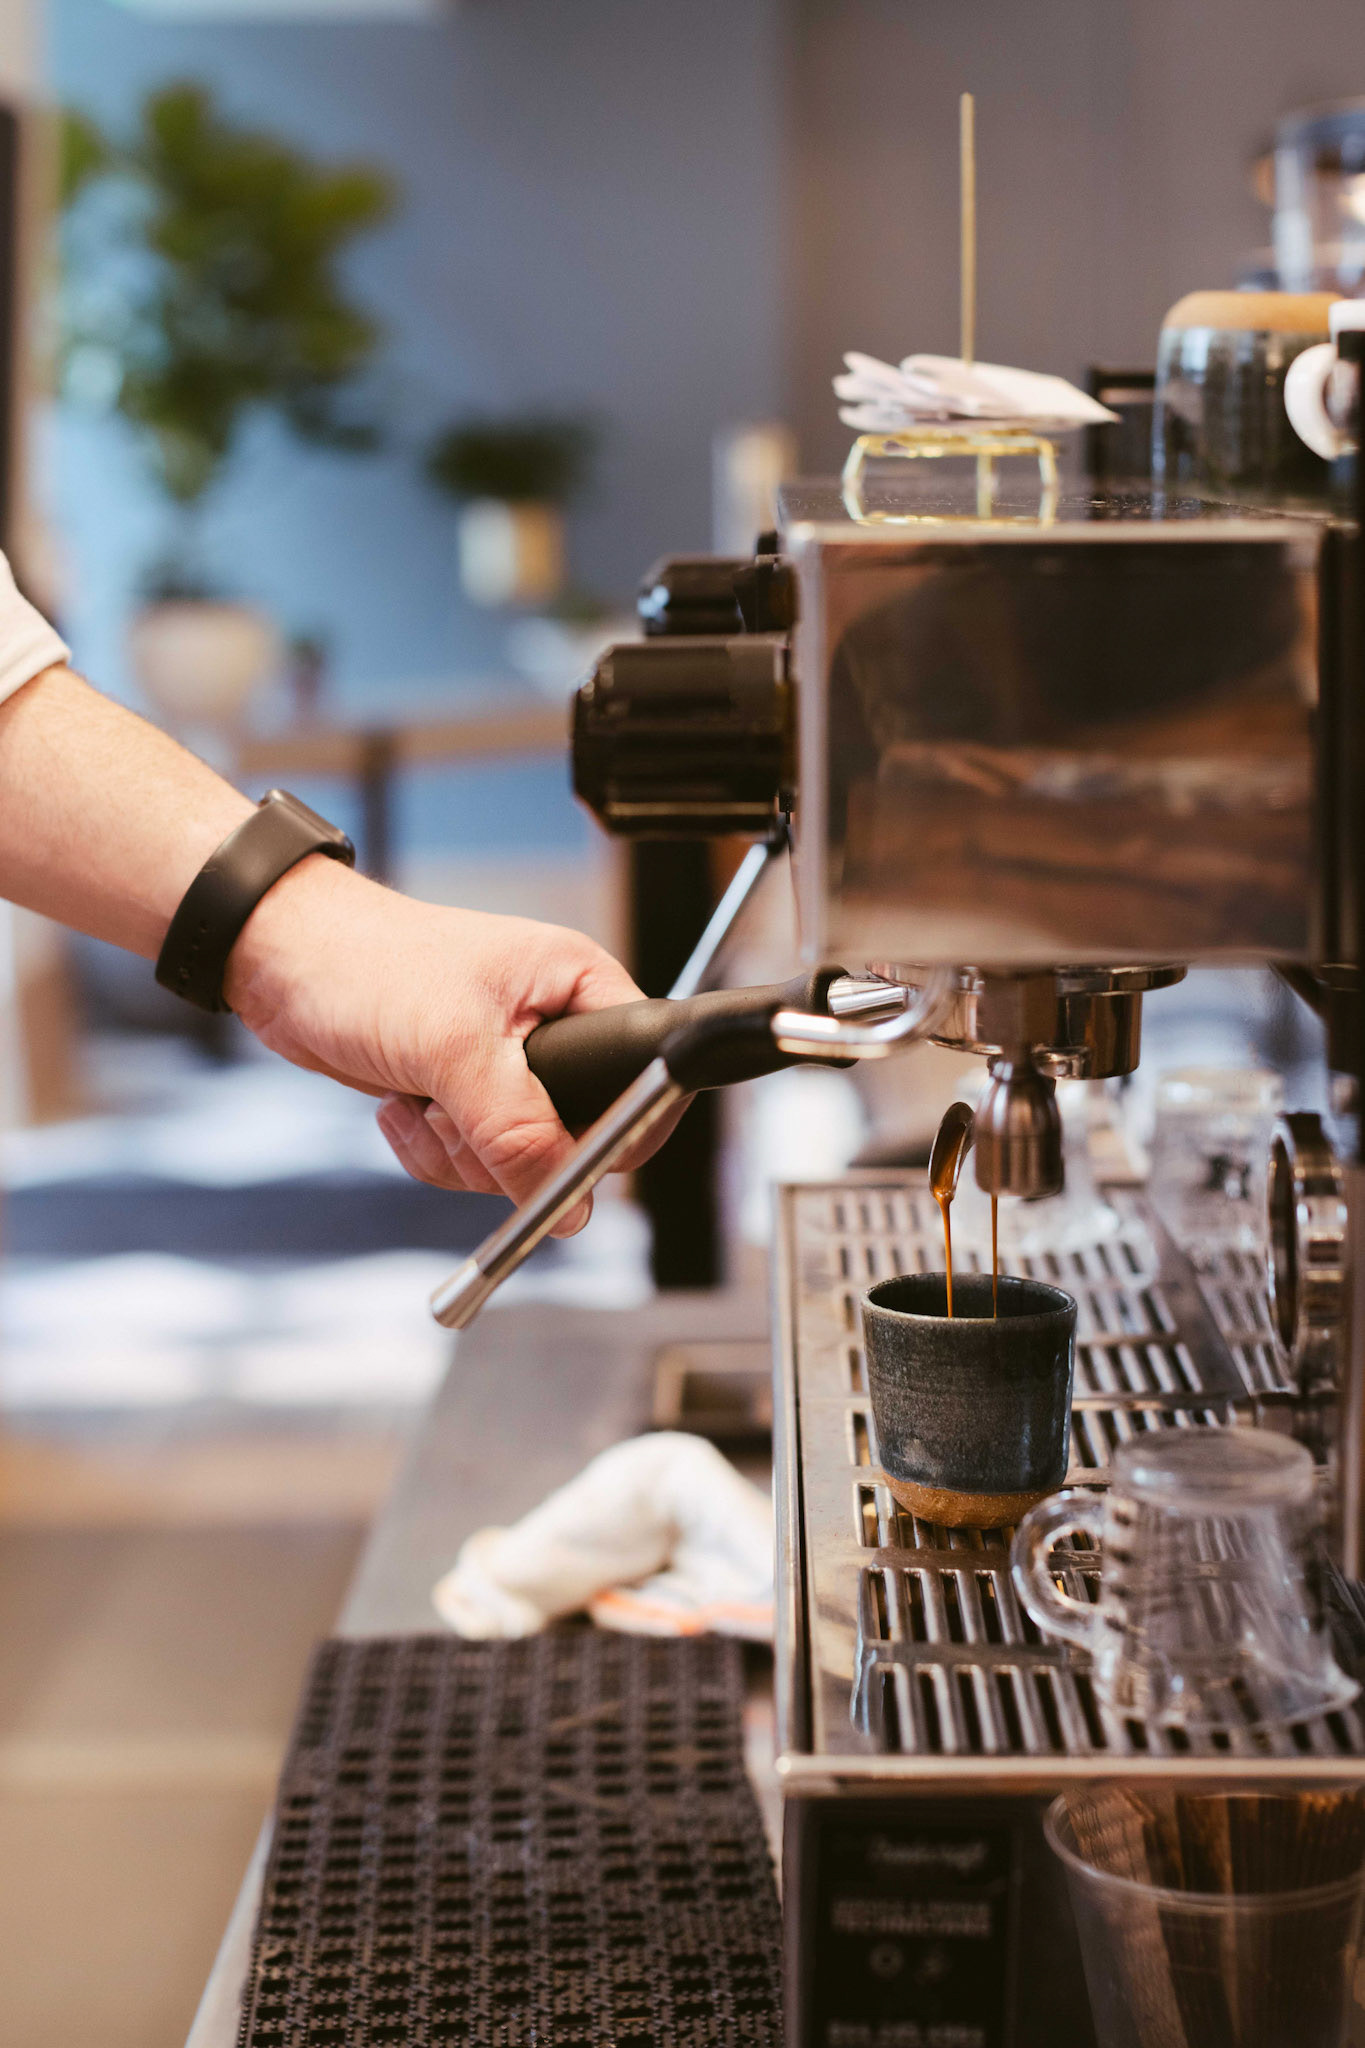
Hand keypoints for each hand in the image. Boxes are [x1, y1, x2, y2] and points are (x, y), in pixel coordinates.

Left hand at [225, 857, 676, 1233]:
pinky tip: (401, 1103)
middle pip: (578, 1137)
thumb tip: (572, 1208)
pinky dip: (432, 1149)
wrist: (280, 960)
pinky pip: (474, 1160)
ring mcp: (506, 1065)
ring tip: (420, 1096)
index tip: (559, 1151)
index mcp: (578, 986)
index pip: (642, 1078)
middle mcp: (553, 1025)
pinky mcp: (463, 1093)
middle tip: (461, 1109)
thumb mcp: (454, 1048)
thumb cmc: (366, 963)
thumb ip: (520, 1131)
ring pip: (521, 1160)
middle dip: (510, 1147)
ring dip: (460, 1150)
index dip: (614, 1128)